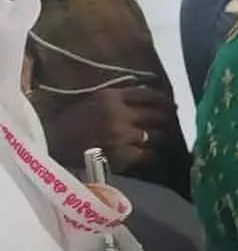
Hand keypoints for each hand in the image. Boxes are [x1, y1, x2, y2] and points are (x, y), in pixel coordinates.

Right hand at [44, 85, 174, 172]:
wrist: (51, 142)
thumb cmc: (72, 120)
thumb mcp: (96, 100)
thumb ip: (121, 98)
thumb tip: (150, 98)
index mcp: (113, 97)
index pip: (150, 95)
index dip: (165, 100)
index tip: (172, 104)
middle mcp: (120, 115)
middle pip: (158, 115)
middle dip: (169, 118)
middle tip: (173, 122)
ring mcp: (121, 136)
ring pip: (156, 135)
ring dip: (163, 137)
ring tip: (166, 138)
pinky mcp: (119, 155)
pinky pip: (146, 154)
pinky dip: (151, 154)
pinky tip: (151, 154)